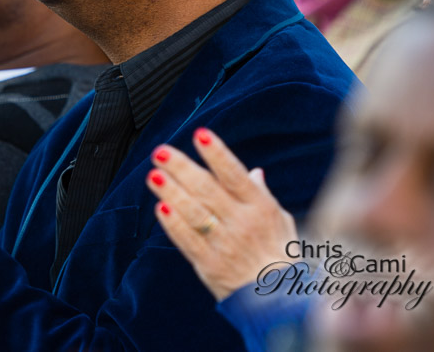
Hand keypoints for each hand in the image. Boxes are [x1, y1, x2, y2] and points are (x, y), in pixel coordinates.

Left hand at [145, 128, 296, 300]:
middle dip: (182, 168)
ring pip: (194, 213)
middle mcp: (242, 223)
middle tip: (160, 152)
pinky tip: (160, 207)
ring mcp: (225, 244)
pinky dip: (173, 224)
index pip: (235, 175)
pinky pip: (188, 240)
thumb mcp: (280, 221)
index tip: (199, 134)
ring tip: (153, 175)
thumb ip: (262, 195)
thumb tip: (253, 172)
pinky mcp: (209, 264)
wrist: (279, 300)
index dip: (217, 154)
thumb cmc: (280, 255)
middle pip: (207, 190)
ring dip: (171, 192)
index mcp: (260, 207)